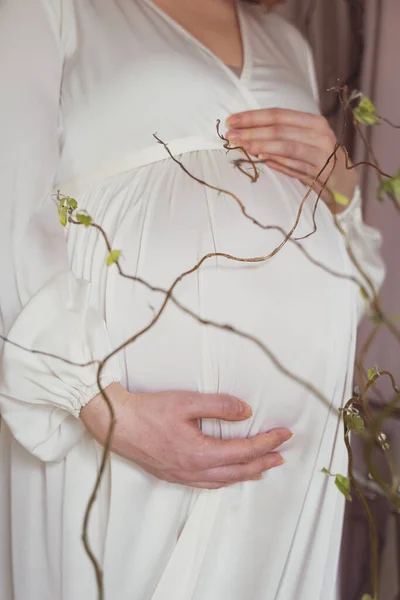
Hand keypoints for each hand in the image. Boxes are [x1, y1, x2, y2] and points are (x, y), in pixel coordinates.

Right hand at [81, 383, 291, 488]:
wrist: (114, 423)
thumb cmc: (148, 411)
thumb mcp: (186, 402)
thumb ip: (219, 406)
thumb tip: (245, 411)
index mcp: (200, 453)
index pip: (244, 451)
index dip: (267, 442)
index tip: (284, 434)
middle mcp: (194, 470)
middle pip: (238, 470)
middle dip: (263, 462)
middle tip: (281, 454)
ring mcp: (182, 476)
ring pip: (223, 480)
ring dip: (246, 473)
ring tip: (263, 467)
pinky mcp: (172, 475)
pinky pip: (207, 483)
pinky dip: (225, 479)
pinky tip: (227, 475)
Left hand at [226, 108, 357, 212]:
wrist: (343, 183)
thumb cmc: (317, 160)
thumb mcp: (302, 143)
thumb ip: (280, 137)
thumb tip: (246, 134)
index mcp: (313, 122)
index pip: (278, 115)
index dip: (253, 117)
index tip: (232, 121)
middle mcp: (320, 134)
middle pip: (280, 129)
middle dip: (253, 131)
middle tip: (231, 136)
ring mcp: (323, 153)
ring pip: (287, 146)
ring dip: (263, 146)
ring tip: (243, 147)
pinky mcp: (322, 172)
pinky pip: (296, 166)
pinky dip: (278, 163)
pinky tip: (262, 161)